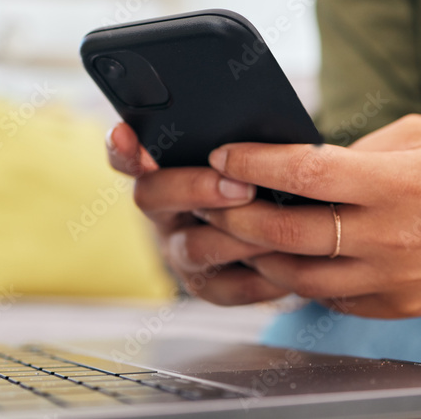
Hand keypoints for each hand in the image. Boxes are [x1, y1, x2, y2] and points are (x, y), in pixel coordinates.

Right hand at [105, 123, 291, 303]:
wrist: (298, 227)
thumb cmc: (264, 176)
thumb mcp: (250, 153)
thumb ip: (239, 143)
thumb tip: (257, 134)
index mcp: (163, 169)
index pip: (127, 155)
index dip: (122, 148)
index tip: (125, 133)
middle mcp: (164, 212)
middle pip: (151, 196)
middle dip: (196, 189)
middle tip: (243, 186)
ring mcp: (181, 253)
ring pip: (194, 247)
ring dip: (238, 236)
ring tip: (279, 226)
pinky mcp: (209, 287)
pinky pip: (230, 288)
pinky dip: (264, 276)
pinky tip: (293, 261)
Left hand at [194, 114, 420, 317]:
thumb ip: (356, 153)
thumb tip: (299, 168)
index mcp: (402, 183)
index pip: (307, 174)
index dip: (255, 164)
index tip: (224, 154)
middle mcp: (397, 237)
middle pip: (291, 234)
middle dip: (237, 216)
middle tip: (211, 199)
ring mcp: (398, 280)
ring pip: (302, 278)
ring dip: (259, 254)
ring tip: (235, 231)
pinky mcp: (400, 305)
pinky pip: (332, 298)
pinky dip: (300, 278)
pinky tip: (282, 256)